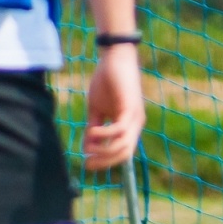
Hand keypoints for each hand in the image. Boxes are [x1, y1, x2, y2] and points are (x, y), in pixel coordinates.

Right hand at [83, 44, 144, 170]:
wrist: (114, 58)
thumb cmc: (106, 82)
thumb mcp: (97, 109)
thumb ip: (93, 128)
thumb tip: (86, 147)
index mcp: (129, 125)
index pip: (123, 152)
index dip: (107, 162)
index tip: (88, 165)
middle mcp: (136, 123)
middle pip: (125, 154)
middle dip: (105, 162)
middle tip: (87, 162)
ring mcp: (135, 116)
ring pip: (124, 145)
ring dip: (104, 150)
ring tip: (87, 146)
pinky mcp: (130, 107)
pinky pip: (120, 129)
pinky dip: (105, 135)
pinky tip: (91, 130)